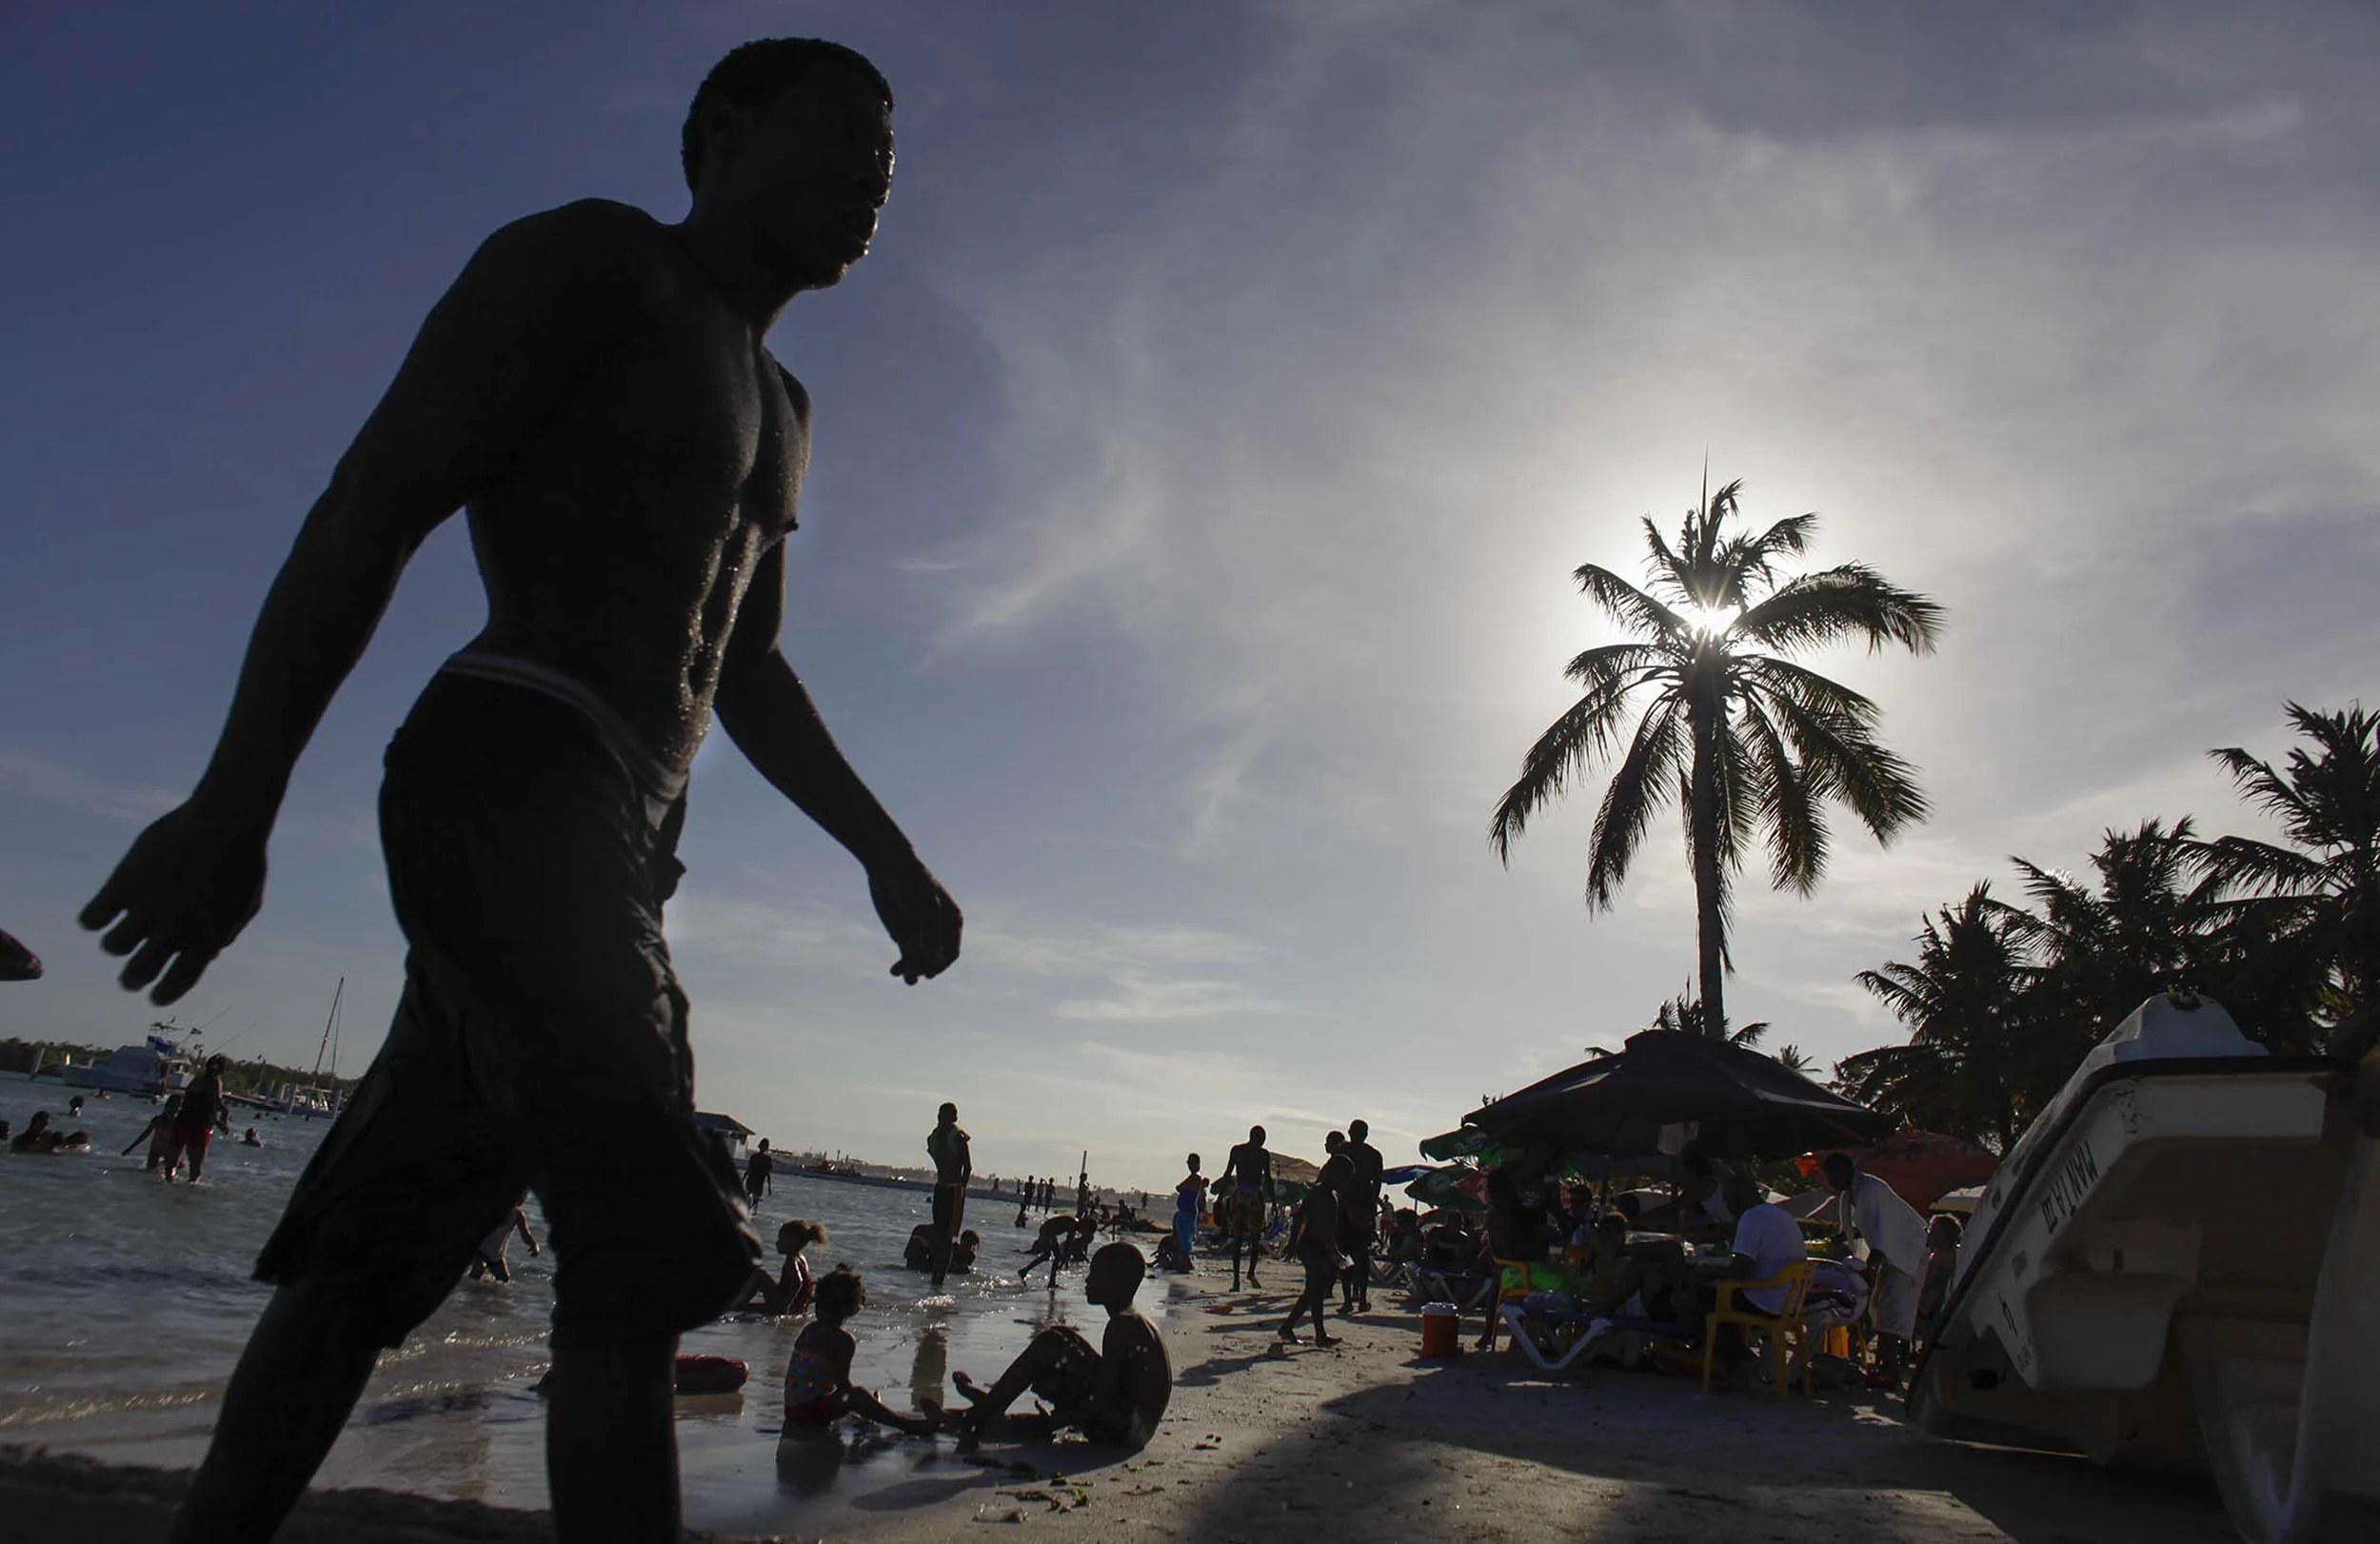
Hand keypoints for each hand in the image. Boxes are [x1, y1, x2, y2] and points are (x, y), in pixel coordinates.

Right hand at [80, 799, 269, 1003]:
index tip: (154, 996)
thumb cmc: (243, 861)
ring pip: (113, 947)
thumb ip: (225, 934)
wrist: (226, 820)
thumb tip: (208, 956)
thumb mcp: (245, 905)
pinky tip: (103, 910)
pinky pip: (92, 918)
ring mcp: (147, 907)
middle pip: (137, 973)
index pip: (176, 984)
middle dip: (132, 979)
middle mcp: (173, 930)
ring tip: (122, 934)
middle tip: (132, 975)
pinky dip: (93, 919)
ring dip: (116, 945)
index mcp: (206, 940)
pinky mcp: (124, 883)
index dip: (161, 994)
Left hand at [868, 850, 960, 984]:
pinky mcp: (903, 935)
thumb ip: (930, 933)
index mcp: (952, 922)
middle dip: (925, 968)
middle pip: (935, 960)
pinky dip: (903, 966)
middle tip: (913, 971)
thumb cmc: (913, 885)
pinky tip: (895, 972)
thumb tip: (933, 958)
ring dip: (913, 971)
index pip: (950, 953)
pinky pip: (906, 956)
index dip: (940, 964)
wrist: (890, 869)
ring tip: (907, 978)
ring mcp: (920, 934)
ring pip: (920, 961)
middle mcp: (938, 931)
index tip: (927, 968)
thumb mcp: (926, 908)